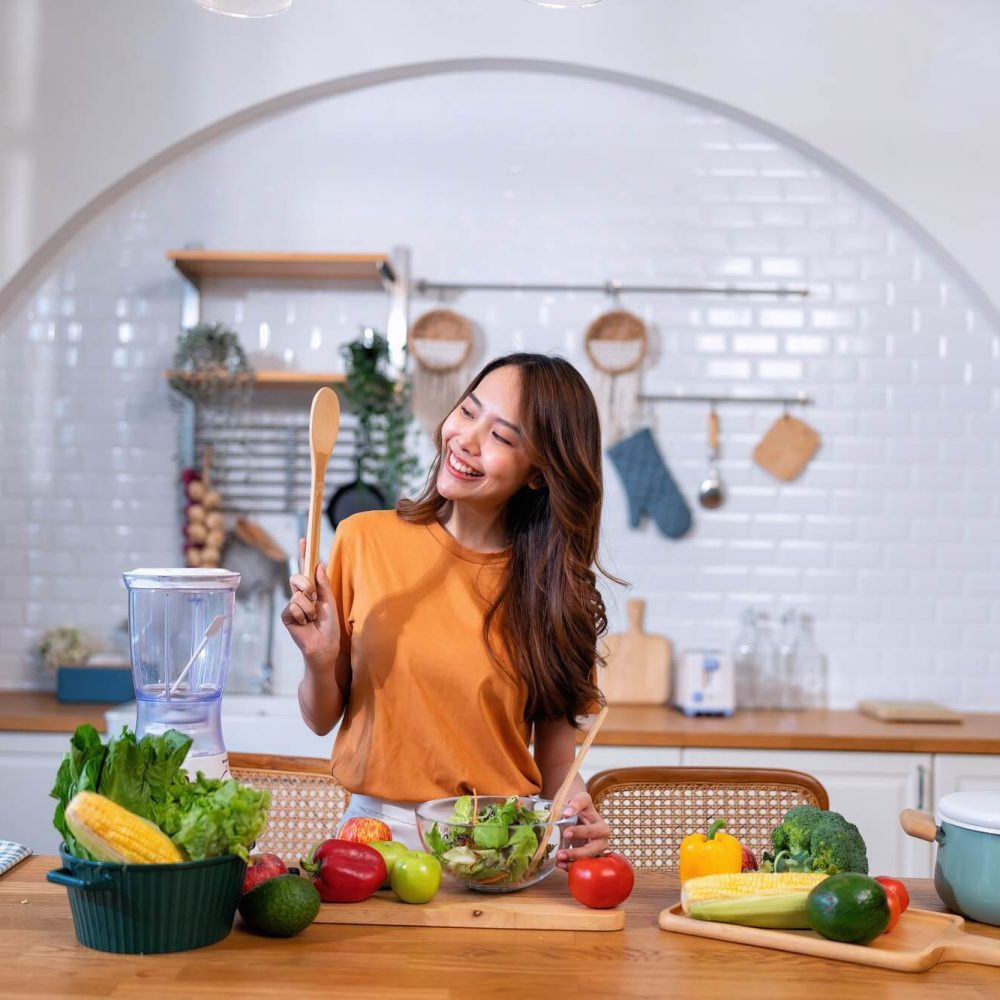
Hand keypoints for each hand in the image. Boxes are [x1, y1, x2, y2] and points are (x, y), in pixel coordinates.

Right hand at [281, 538, 340, 662]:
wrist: (324, 646)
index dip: (305, 554)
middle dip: (306, 585)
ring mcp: (292, 605)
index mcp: (312, 590)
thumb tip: (319, 565)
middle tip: (313, 597)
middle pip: (297, 577)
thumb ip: (323, 584)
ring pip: (297, 594)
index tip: (304, 539)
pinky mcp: (286, 615)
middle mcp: (300, 595)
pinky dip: (303, 614)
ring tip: (313, 618)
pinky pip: (293, 606)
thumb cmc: (329, 626)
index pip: (306, 569)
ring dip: (309, 607)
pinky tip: (306, 624)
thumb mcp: (329, 602)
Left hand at [555, 792, 609, 868]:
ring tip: (558, 860)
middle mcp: (601, 842)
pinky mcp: (587, 859)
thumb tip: (567, 812)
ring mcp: (594, 852)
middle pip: (592, 850)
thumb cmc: (581, 806)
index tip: (566, 832)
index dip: (580, 832)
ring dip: (572, 862)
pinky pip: (581, 866)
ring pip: (586, 861)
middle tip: (560, 853)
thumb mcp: (581, 798)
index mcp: (602, 827)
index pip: (592, 831)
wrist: (577, 812)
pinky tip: (559, 864)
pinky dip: (569, 866)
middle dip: (576, 853)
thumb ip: (576, 803)